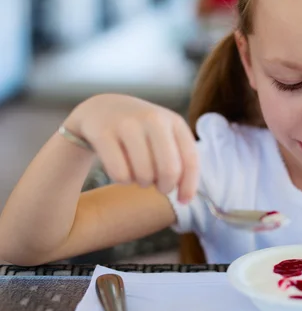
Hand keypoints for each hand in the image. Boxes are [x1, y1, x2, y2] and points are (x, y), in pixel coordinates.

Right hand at [63, 94, 197, 201]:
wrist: (102, 108)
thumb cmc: (141, 131)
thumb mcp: (165, 136)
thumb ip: (179, 160)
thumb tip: (185, 197)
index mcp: (174, 121)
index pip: (190, 160)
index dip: (189, 186)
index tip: (183, 201)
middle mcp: (153, 119)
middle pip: (169, 170)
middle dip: (165, 187)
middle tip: (158, 187)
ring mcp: (127, 124)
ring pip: (144, 175)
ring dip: (142, 183)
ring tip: (139, 174)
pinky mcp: (103, 133)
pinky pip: (120, 174)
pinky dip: (122, 180)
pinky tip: (121, 169)